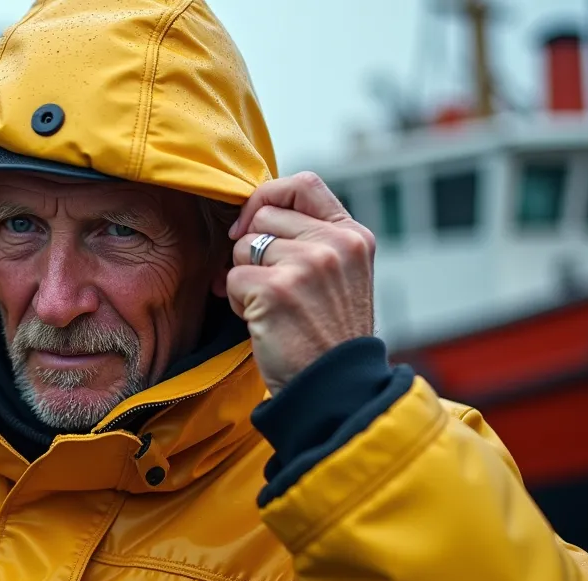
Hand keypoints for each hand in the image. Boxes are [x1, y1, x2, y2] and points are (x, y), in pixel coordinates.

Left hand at [224, 171, 376, 394]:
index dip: (267, 197)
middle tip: (267, 288)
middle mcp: (336, 244)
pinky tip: (264, 323)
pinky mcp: (278, 289)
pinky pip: (232, 278)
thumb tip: (250, 217)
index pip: (303, 184)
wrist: (335, 388)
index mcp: (354, 236)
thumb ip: (311, 240)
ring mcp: (309, 264)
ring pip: (243, 247)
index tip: (252, 226)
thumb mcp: (339, 277)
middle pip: (263, 216)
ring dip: (244, 279)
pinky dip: (239, 303)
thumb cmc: (326, 336)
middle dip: (251, 251)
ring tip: (272, 308)